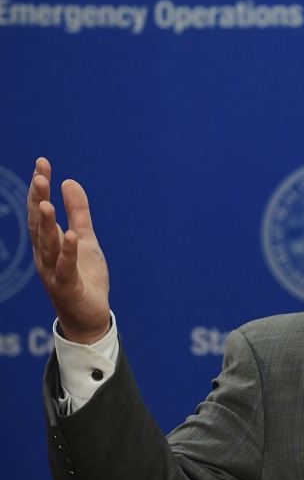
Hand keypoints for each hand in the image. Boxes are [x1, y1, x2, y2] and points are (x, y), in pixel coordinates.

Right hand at [27, 158, 110, 344]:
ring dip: (46, 224)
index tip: (42, 163)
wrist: (89, 315)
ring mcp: (54, 271)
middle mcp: (46, 254)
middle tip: (39, 176)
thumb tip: (70, 181)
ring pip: (47, 245)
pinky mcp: (68, 286)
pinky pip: (65, 267)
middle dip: (38, 200)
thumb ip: (78, 212)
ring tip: (46, 202)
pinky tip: (70, 235)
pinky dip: (67, 251)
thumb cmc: (84, 276)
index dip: (40, 188)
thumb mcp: (85, 239)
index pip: (40, 210)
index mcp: (49, 241)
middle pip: (39, 224)